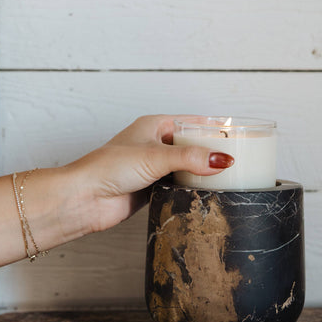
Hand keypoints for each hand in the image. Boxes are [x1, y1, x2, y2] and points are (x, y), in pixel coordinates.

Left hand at [67, 115, 233, 232]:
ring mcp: (153, 167)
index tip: (238, 135)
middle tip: (238, 159)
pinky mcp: (152, 188)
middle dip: (212, 151)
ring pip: (187, 166)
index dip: (214, 128)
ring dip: (202, 172)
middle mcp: (154, 144)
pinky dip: (192, 188)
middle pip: (192, 145)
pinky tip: (206, 193)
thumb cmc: (107, 168)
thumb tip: (222, 159)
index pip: (192, 122)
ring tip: (228, 177)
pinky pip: (179, 185)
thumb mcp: (155, 157)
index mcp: (154, 125)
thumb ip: (191, 157)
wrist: (83, 199)